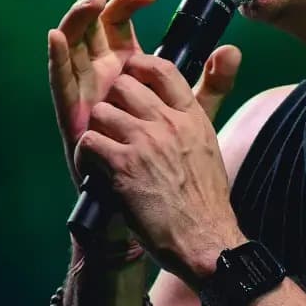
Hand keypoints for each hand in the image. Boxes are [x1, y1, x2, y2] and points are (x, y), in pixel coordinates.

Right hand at [47, 0, 241, 189]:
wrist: (158, 206)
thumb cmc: (169, 160)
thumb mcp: (195, 114)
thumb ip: (212, 82)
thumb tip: (231, 50)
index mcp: (125, 64)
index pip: (119, 18)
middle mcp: (101, 72)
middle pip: (93, 23)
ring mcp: (85, 91)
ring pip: (72, 43)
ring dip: (78, 16)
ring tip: (95, 0)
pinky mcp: (73, 115)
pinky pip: (60, 83)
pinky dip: (56, 58)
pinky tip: (58, 36)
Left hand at [74, 52, 245, 286]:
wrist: (205, 240)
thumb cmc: (205, 201)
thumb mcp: (210, 144)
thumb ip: (207, 105)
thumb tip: (220, 64)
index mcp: (191, 117)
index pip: (162, 69)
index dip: (138, 67)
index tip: (129, 77)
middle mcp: (169, 123)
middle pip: (123, 85)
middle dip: (112, 102)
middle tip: (112, 126)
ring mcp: (145, 142)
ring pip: (101, 112)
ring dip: (97, 131)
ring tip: (102, 152)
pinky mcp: (124, 166)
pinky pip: (89, 142)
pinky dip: (85, 156)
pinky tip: (94, 170)